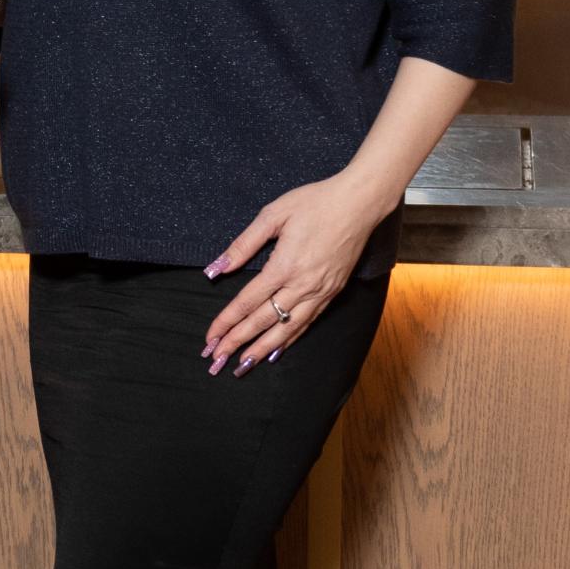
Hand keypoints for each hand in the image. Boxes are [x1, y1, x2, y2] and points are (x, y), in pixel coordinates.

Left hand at [202, 172, 382, 373]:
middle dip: (238, 342)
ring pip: (287, 329)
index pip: (247, 302)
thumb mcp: (273, 215)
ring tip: (242, 366)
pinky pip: (307, 322)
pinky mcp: (333, 292)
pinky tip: (276, 350)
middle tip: (216, 360)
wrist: (360, 203)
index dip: (226, 322)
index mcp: (284, 265)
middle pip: (264, 321)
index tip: (210, 338)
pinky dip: (289, 339)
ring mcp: (321, 291)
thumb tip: (216, 269)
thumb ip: (243, 245)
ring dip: (262, 349)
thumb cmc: (315, 202)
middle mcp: (303, 285)